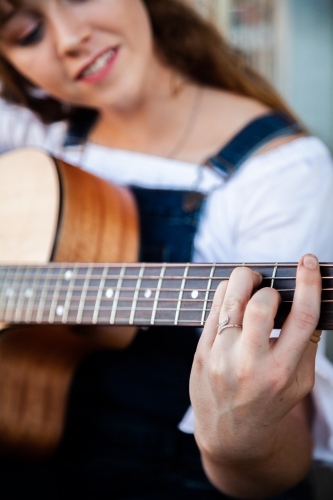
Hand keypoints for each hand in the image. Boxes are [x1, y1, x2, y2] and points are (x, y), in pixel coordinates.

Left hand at [190, 254, 320, 467]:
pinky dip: (227, 293)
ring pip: (231, 298)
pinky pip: (213, 307)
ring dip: (244, 280)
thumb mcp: (300, 381)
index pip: (302, 318)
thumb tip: (309, 299)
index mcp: (283, 371)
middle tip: (270, 292)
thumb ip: (307, 343)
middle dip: (269, 287)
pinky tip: (234, 299)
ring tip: (251, 284)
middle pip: (261, 304)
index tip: (309, 260)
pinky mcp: (202, 352)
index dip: (308, 284)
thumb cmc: (270, 402)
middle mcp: (251, 364)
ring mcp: (222, 357)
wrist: (230, 433)